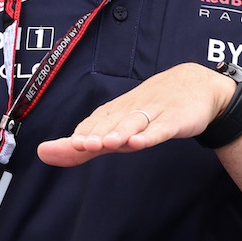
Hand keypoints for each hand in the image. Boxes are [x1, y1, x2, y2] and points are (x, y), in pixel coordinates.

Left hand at [36, 63, 234, 166]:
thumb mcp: (118, 126)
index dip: (80, 133)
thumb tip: (44, 154)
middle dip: (95, 134)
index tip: (60, 146)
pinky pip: (162, 128)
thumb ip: (85, 145)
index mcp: (116, 111)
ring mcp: (154, 113)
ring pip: (133, 123)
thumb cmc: (151, 109)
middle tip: (78, 144)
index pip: (93, 122)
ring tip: (104, 143)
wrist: (197, 85)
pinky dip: (150, 135)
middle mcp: (131, 110)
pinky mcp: (175, 120)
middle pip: (110, 122)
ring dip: (119, 132)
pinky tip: (139, 142)